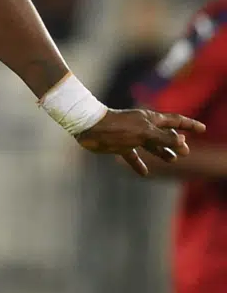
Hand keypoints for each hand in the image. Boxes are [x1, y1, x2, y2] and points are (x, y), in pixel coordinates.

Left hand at [75, 107, 205, 176]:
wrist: (89, 128)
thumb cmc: (118, 127)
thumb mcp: (145, 133)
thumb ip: (164, 139)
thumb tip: (184, 143)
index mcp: (151, 119)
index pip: (175, 121)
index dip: (189, 125)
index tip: (203, 129)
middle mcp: (143, 127)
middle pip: (164, 135)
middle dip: (176, 142)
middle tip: (185, 153)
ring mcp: (132, 136)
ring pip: (151, 145)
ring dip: (161, 152)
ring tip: (171, 160)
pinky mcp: (120, 145)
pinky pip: (133, 156)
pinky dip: (139, 164)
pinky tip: (144, 173)